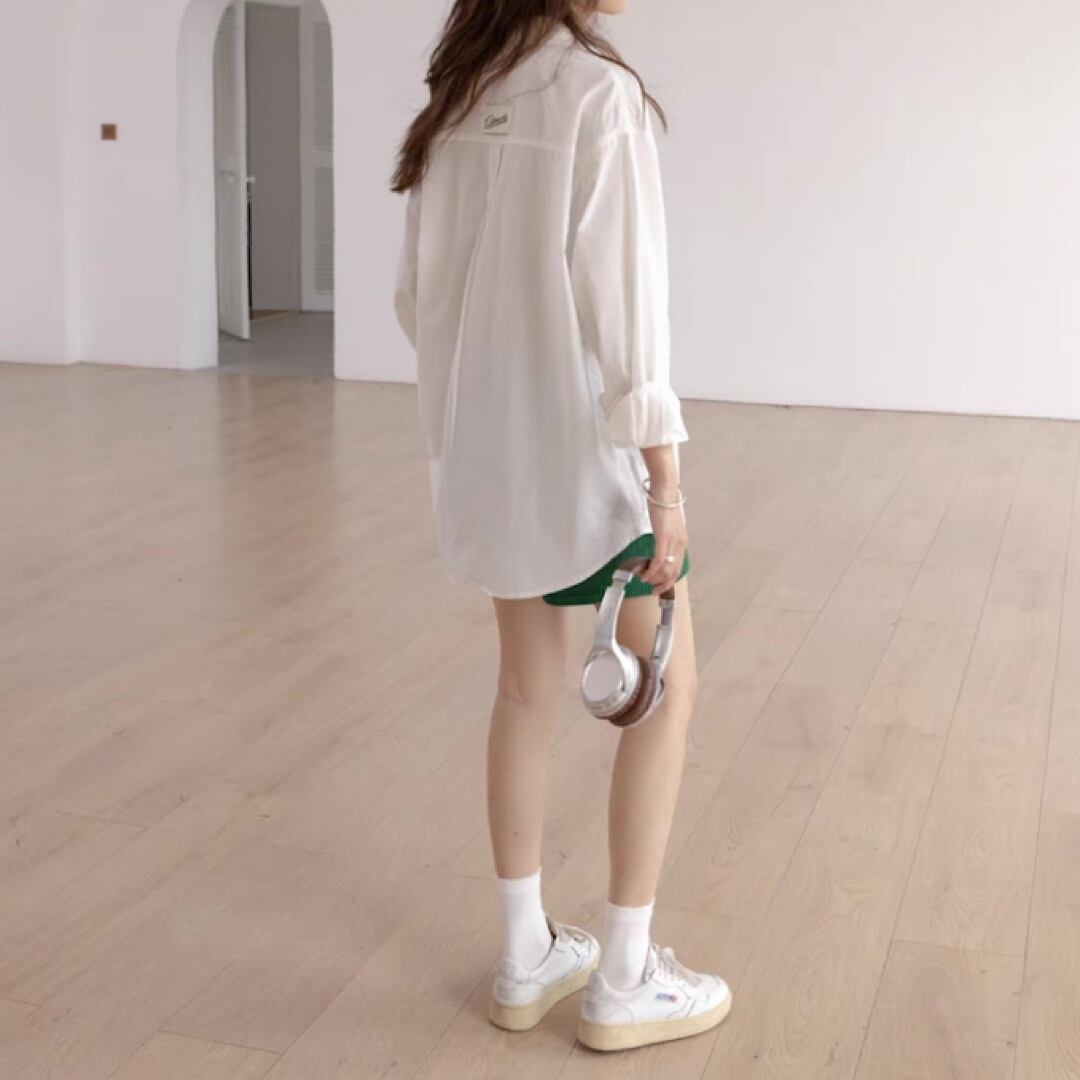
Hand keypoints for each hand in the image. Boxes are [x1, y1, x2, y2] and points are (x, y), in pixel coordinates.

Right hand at [640, 480, 687, 594]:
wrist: (664, 490)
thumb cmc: (663, 503)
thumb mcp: (667, 525)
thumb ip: (665, 537)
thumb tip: (658, 546)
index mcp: (682, 542)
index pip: (678, 568)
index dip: (668, 581)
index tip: (658, 585)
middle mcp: (680, 544)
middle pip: (674, 573)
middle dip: (662, 584)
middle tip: (650, 588)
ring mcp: (673, 542)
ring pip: (666, 570)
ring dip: (654, 579)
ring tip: (644, 579)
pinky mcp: (664, 538)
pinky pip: (659, 561)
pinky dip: (651, 571)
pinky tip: (644, 574)